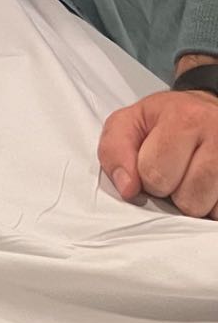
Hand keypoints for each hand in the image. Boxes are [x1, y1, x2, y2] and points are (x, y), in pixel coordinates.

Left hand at [98, 67, 217, 218]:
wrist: (204, 110)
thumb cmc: (165, 119)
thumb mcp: (130, 122)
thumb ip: (114, 151)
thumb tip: (128, 190)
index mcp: (183, 119)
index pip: (154, 174)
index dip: (146, 175)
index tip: (152, 160)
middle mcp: (217, 137)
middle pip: (186, 200)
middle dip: (172, 191)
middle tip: (174, 170)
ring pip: (207, 211)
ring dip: (193, 201)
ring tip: (190, 177)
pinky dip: (212, 206)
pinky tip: (207, 185)